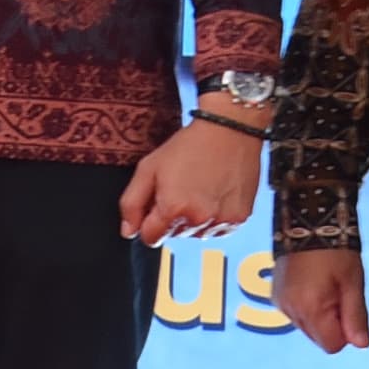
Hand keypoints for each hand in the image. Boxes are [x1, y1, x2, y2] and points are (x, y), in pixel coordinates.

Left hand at [118, 117, 261, 242]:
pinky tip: (215, 194)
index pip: (150, 238)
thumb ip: (132, 203)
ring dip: (194, 219)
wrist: (229, 130)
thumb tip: (128, 231)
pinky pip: (219, 229)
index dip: (148, 223)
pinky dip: (214, 217)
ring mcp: (221, 221)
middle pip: (174, 235)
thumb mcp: (149, 167)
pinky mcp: (239, 218)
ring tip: (199, 189)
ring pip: (197, 234)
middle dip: (172, 217)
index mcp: (173, 208)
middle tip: (181, 188)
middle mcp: (198, 220)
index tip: (155, 206)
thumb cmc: (189, 145)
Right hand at [276, 247, 368, 354]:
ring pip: (308, 327)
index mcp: (311, 309)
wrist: (307, 224)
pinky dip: (307, 307)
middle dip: (332, 323)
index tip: (349, 307)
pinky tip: (312, 285)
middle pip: (319, 338)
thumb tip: (361, 345)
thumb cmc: (335, 252)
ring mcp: (281, 303)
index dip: (346, 331)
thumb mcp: (353, 283)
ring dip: (319, 315)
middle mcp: (291, 311)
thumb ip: (356, 317)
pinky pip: (296, 314)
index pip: (332, 345)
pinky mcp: (276, 295)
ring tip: (325, 286)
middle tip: (338, 293)